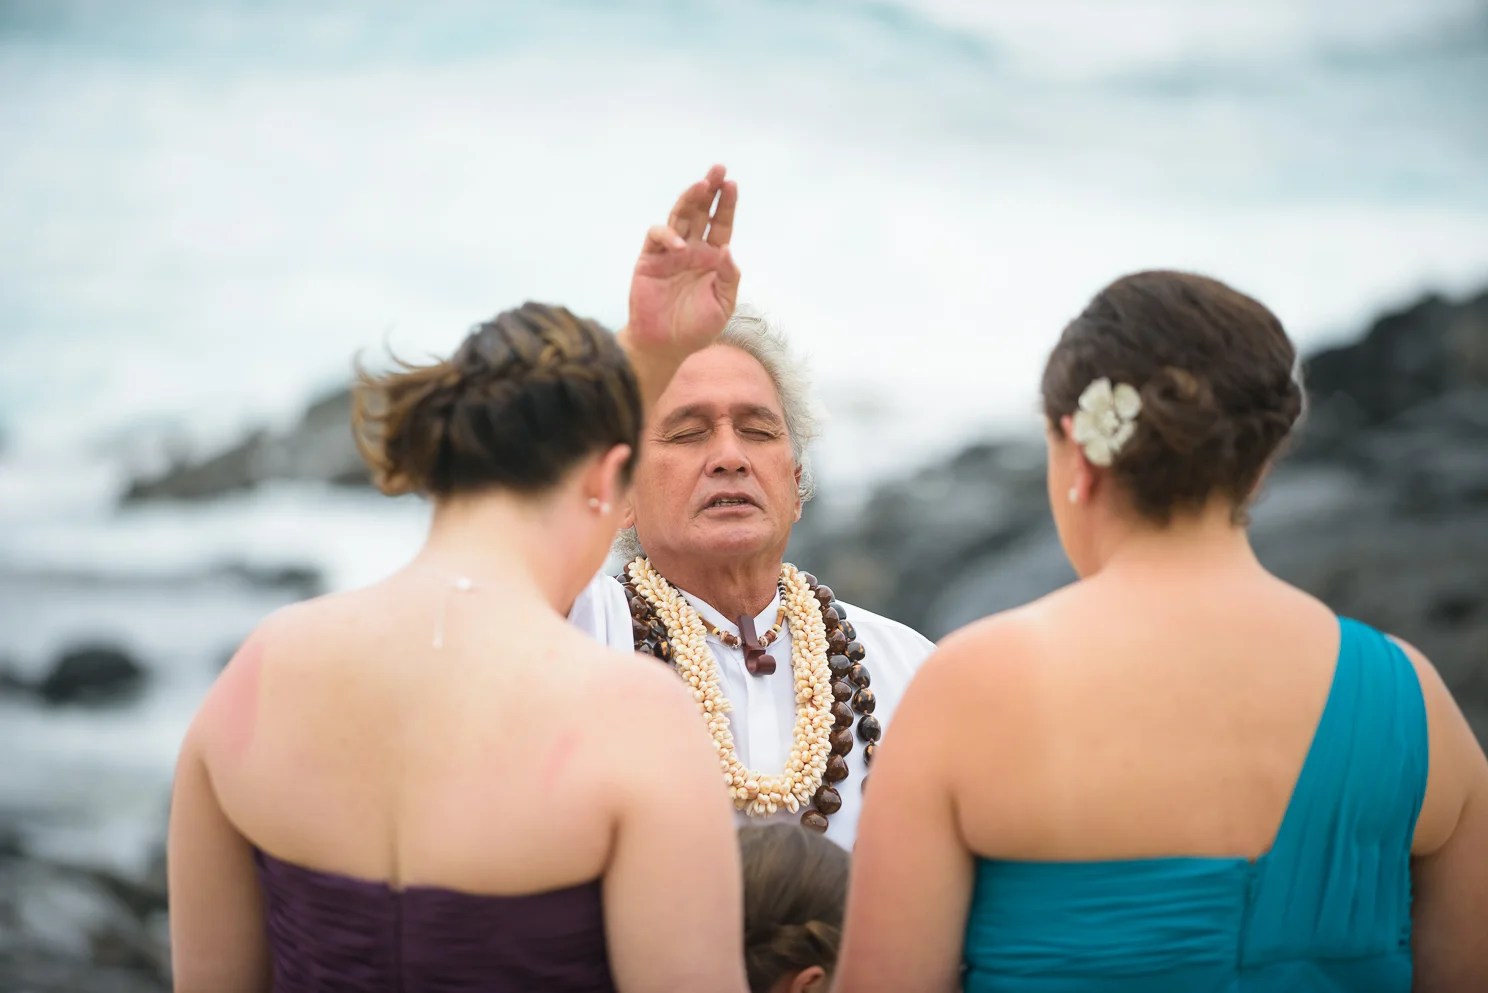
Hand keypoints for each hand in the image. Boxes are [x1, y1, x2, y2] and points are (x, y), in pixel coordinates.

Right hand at [625, 165, 740, 358]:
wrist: (665, 346)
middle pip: (700, 212)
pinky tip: (680, 246)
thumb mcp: (723, 304)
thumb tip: (727, 249)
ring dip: (689, 199)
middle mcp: (691, 250)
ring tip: (701, 185)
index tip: (732, 184)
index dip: (726, 205)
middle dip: (708, 190)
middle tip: (717, 169)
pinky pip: (657, 237)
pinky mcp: (649, 260)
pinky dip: (667, 235)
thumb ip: (729, 276)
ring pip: (678, 217)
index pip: (721, 224)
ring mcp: (669, 253)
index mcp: (712, 258)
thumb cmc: (697, 328)